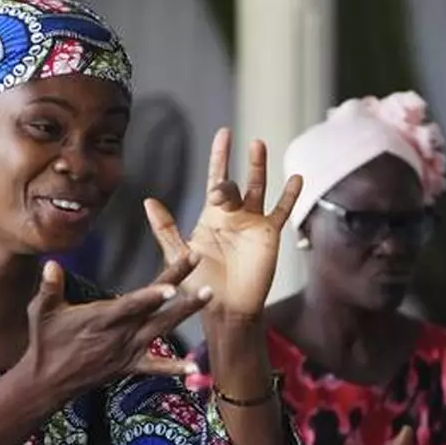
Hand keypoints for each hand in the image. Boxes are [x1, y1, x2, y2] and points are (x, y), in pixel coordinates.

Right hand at [21, 255, 209, 401]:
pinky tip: (195, 366)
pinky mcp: (129, 366)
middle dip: (180, 294)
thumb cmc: (45, 342)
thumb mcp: (41, 311)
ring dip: (185, 313)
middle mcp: (120, 334)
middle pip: (155, 311)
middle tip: (203, 278)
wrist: (47, 382)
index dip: (152, 296)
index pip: (131, 305)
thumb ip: (49, 287)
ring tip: (207, 296)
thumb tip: (52, 263)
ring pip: (162, 329)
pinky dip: (174, 368)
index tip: (172, 286)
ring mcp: (127, 351)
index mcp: (101, 319)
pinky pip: (155, 367)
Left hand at [145, 128, 301, 318]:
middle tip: (233, 141)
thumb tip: (149, 201)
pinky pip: (281, 212)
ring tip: (258, 145)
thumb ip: (166, 229)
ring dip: (259, 167)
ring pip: (258, 188)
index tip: (223, 134)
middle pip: (236, 181)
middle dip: (234, 162)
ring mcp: (252, 223)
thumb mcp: (178, 256)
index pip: (216, 178)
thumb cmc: (200, 286)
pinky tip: (297, 179)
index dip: (219, 156)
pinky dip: (290, 196)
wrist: (224, 310)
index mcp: (212, 216)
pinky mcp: (268, 235)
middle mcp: (233, 215)